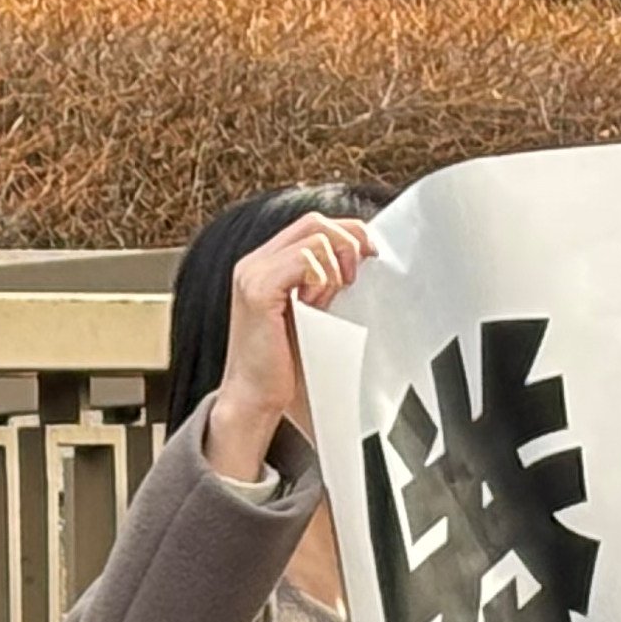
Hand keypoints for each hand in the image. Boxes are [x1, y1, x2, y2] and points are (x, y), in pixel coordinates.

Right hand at [204, 211, 373, 480]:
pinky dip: (321, 277)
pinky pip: (305, 259)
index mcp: (263, 266)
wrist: (254, 399)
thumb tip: (358, 255)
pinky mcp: (258, 290)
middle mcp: (252, 264)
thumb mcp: (310, 310)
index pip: (311, 226)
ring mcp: (252, 275)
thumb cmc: (283, 364)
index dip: (347, 233)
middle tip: (358, 274)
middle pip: (314, 222)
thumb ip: (323, 280)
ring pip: (314, 237)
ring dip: (334, 265)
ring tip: (329, 298)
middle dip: (348, 241)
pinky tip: (316, 303)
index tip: (369, 257)